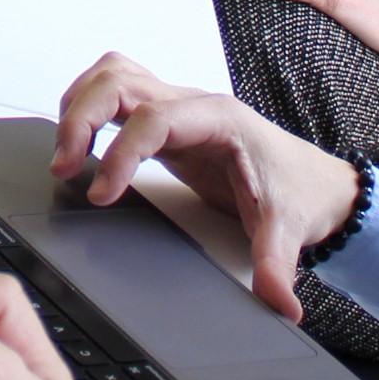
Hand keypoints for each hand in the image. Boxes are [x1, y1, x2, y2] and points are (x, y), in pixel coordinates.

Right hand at [52, 53, 359, 322]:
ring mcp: (177, 110)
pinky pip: (116, 94)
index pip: (153, 119)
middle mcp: (193, 106)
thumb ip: (277, 265)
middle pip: (119, 82)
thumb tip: (277, 302)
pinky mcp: (165, 124)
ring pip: (112, 77)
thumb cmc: (299, 191)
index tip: (101, 194)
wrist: (314, 181)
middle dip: (81, 119)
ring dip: (79, 106)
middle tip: (64, 168)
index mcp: (219, 121)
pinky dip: (88, 109)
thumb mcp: (288, 229)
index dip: (119, 154)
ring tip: (65, 154)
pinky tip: (81, 144)